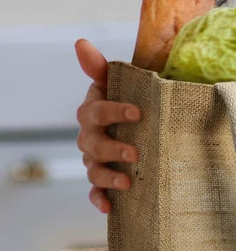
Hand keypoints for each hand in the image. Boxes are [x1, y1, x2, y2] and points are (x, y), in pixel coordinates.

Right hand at [74, 39, 140, 213]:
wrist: (141, 124)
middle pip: (93, 144)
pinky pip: (95, 192)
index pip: (96, 111)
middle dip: (113, 148)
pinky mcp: (103, 179)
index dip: (114, 111)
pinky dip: (99, 199)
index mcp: (94, 111)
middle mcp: (90, 136)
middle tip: (136, 152)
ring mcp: (95, 159)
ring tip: (127, 182)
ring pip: (93, 170)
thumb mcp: (121, 83)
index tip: (138, 113)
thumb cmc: (130, 100)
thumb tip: (79, 42)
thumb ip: (102, 67)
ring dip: (108, 177)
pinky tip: (110, 208)